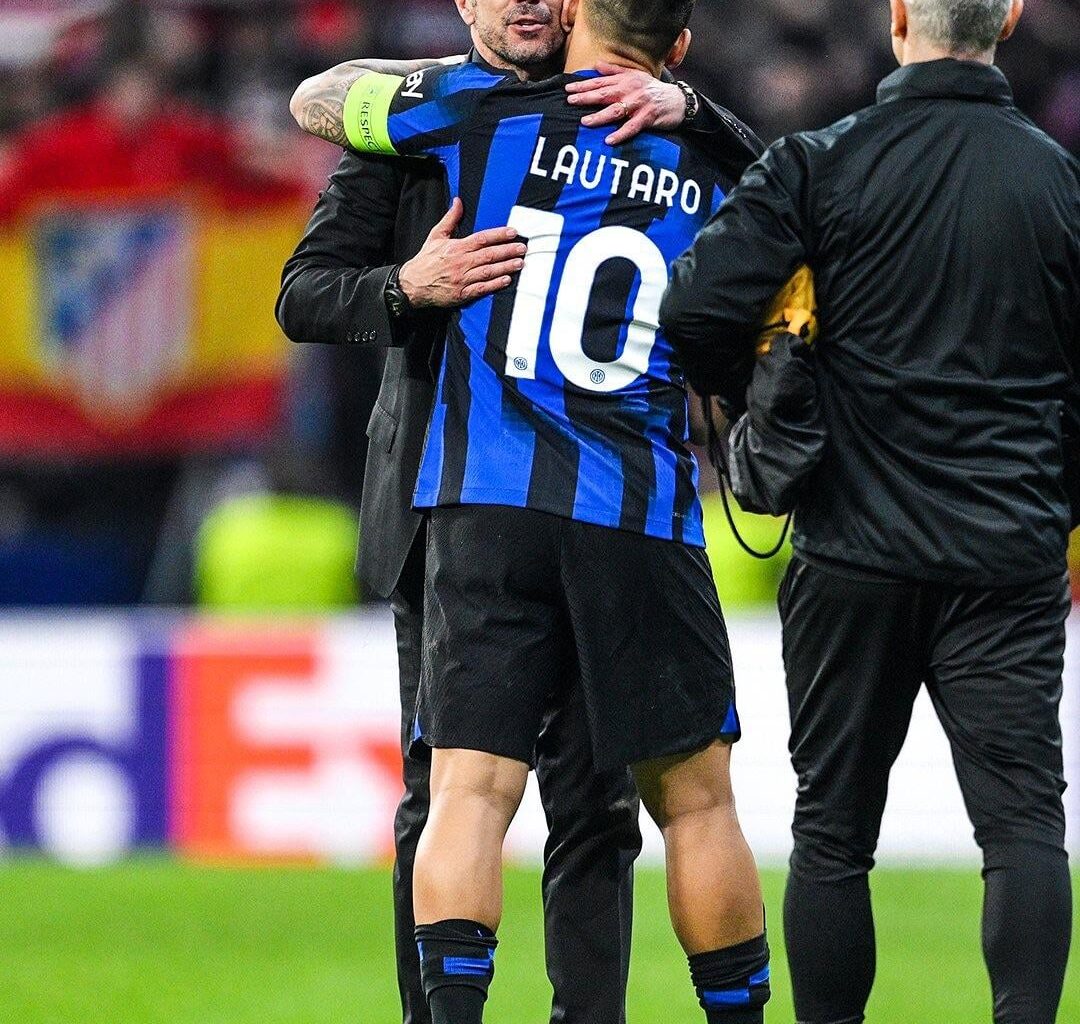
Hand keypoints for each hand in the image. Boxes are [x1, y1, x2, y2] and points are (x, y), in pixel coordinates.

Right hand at [398, 198, 525, 307]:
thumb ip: (450, 219)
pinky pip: (482, 288)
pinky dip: (495, 284)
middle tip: (523, 248)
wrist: (413, 284)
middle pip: (489, 255)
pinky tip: (507, 280)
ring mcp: (462, 279)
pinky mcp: (462, 294)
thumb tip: (458, 201)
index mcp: (457, 247)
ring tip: (520, 263)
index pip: (482, 239)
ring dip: (506, 267)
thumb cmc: (426, 259)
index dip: (499, 235)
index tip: (513, 232)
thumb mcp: (436, 235)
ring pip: (488, 271)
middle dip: (508, 251)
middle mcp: (461, 262)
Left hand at [565, 63, 689, 145]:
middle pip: (605, 94)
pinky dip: (620, 134)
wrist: (677, 101)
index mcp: (625, 80)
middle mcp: (630, 90)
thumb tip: (595, 64)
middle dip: (586, 97)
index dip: (584, 85)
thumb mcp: (634, 76)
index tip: (568, 89)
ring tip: (584, 122)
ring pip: (616, 111)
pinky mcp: (647, 118)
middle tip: (570, 101)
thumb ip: (614, 71)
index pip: (600, 82)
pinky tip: (609, 140)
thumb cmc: (652, 89)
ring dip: (600, 117)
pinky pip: (632, 128)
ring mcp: (639, 104)